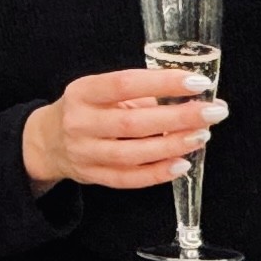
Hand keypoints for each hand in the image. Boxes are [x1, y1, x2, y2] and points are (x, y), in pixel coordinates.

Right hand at [20, 69, 227, 190]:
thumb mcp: (100, 91)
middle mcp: (80, 122)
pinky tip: (182, 164)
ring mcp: (85, 153)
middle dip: (178, 117)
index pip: (125, 84)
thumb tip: (190, 94)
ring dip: (172, 146)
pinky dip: (157, 173)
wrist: (47, 141)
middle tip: (212, 112)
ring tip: (202, 135)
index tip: (196, 82)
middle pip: (133, 123)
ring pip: (132, 153)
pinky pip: (128, 179)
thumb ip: (138, 92)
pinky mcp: (92, 176)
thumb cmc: (85, 109)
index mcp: (83, 92)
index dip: (163, 83)